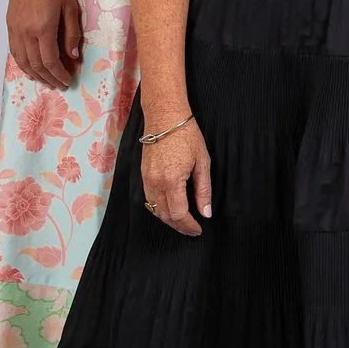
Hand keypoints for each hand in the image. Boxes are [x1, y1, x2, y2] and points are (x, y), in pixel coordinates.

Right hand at [7, 0, 82, 88]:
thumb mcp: (71, 7)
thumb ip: (71, 33)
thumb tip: (73, 56)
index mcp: (43, 28)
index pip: (50, 61)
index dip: (59, 74)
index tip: (67, 81)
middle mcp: (26, 32)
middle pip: (36, 64)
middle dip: (48, 78)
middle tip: (58, 85)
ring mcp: (15, 28)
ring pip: (22, 60)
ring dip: (34, 74)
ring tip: (45, 81)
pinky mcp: (10, 24)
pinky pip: (14, 50)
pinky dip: (22, 63)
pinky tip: (30, 67)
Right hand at [141, 116, 210, 235]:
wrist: (165, 117)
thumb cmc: (187, 136)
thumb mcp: (202, 163)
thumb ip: (203, 190)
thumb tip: (206, 213)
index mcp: (171, 181)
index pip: (179, 214)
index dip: (189, 226)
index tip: (198, 230)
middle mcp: (155, 183)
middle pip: (165, 216)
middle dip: (179, 226)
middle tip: (192, 230)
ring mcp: (146, 179)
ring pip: (155, 210)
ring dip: (169, 219)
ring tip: (184, 222)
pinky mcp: (143, 175)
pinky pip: (149, 199)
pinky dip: (159, 209)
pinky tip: (171, 209)